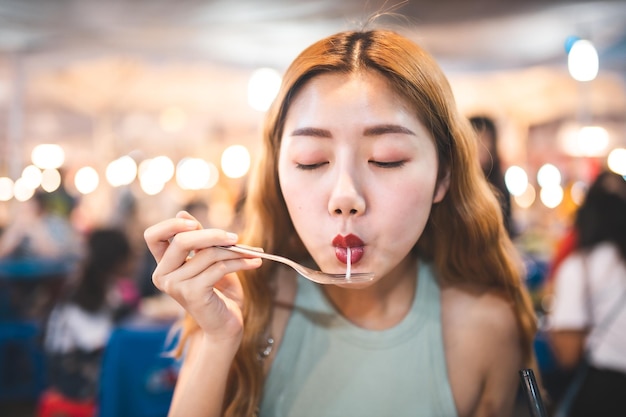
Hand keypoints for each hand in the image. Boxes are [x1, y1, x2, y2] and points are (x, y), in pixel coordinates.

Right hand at [143, 211, 261, 342]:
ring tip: (253, 253)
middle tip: (235, 237)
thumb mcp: (209, 261)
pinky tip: (255, 263)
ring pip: (208, 254)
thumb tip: (183, 213)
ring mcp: (175, 286)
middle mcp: (163, 276)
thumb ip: (199, 241)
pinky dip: (241, 263)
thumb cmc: (219, 293)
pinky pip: (219, 267)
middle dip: (212, 235)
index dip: (171, 225)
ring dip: (235, 252)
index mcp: (163, 265)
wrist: (227, 326)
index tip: (194, 223)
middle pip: (182, 241)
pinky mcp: (193, 294)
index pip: (153, 236)